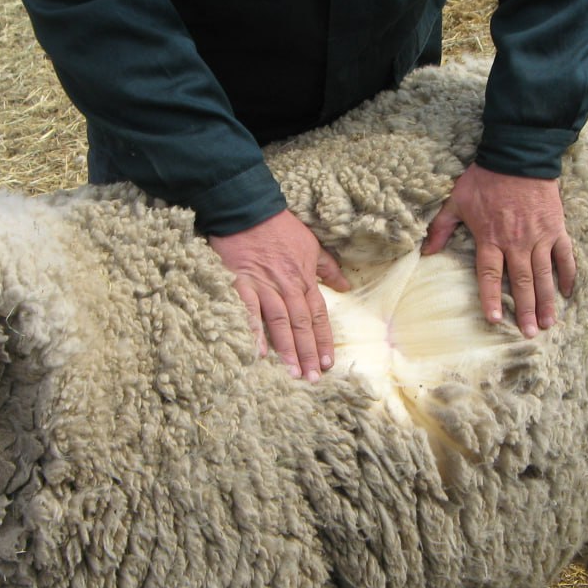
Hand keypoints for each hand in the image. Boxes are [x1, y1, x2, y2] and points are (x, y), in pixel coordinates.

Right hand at [210, 210, 350, 380]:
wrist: (248, 209)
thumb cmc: (279, 227)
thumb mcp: (311, 244)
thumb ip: (328, 268)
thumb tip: (346, 286)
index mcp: (304, 278)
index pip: (318, 315)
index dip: (323, 340)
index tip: (328, 363)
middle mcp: (288, 285)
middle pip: (301, 324)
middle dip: (308, 352)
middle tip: (313, 378)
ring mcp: (264, 284)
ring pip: (280, 321)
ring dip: (287, 349)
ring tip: (293, 373)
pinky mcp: (241, 282)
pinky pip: (250, 311)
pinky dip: (255, 331)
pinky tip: (259, 353)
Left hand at [422, 165, 575, 336]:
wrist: (518, 156)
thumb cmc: (485, 179)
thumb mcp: (456, 200)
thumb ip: (441, 227)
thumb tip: (426, 251)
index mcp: (491, 238)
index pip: (490, 275)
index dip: (491, 298)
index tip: (494, 320)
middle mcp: (517, 242)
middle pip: (521, 283)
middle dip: (524, 310)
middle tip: (529, 333)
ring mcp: (539, 236)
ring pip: (544, 275)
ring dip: (546, 301)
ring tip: (548, 323)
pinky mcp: (556, 228)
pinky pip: (565, 255)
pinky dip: (568, 274)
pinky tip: (569, 293)